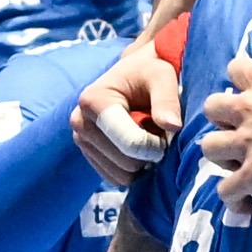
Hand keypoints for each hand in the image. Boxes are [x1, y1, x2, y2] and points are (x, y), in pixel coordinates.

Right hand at [72, 44, 180, 179]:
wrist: (133, 75)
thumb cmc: (148, 72)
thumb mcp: (162, 76)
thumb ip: (167, 99)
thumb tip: (172, 126)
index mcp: (93, 102)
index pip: (130, 144)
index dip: (156, 146)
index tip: (168, 134)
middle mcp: (80, 122)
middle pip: (126, 164)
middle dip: (148, 154)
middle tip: (158, 132)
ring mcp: (81, 141)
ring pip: (121, 176)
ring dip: (142, 163)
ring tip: (147, 137)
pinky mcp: (88, 154)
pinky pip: (115, 178)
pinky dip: (133, 169)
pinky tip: (138, 148)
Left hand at [198, 55, 251, 197]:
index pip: (235, 68)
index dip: (240, 82)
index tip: (250, 92)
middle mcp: (248, 108)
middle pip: (212, 107)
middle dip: (222, 118)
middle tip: (240, 128)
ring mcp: (246, 142)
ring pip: (209, 147)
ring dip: (221, 154)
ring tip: (237, 163)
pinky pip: (227, 190)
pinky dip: (234, 197)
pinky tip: (245, 202)